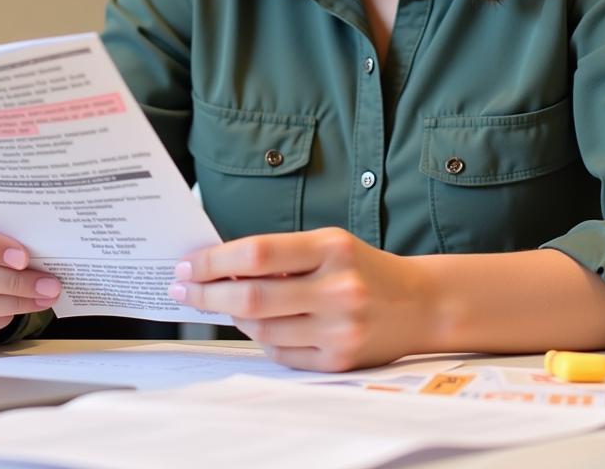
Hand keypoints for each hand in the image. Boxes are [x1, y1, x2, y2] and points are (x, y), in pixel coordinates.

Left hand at [168, 227, 432, 371]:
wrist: (420, 303)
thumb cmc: (364, 267)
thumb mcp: (330, 244)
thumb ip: (282, 254)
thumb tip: (221, 266)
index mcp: (333, 248)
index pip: (259, 252)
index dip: (215, 260)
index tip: (188, 264)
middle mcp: (338, 288)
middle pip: (252, 296)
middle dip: (208, 293)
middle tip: (185, 289)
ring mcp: (339, 328)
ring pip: (261, 329)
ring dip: (234, 316)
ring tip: (225, 303)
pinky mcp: (339, 360)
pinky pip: (280, 354)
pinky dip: (262, 339)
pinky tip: (260, 324)